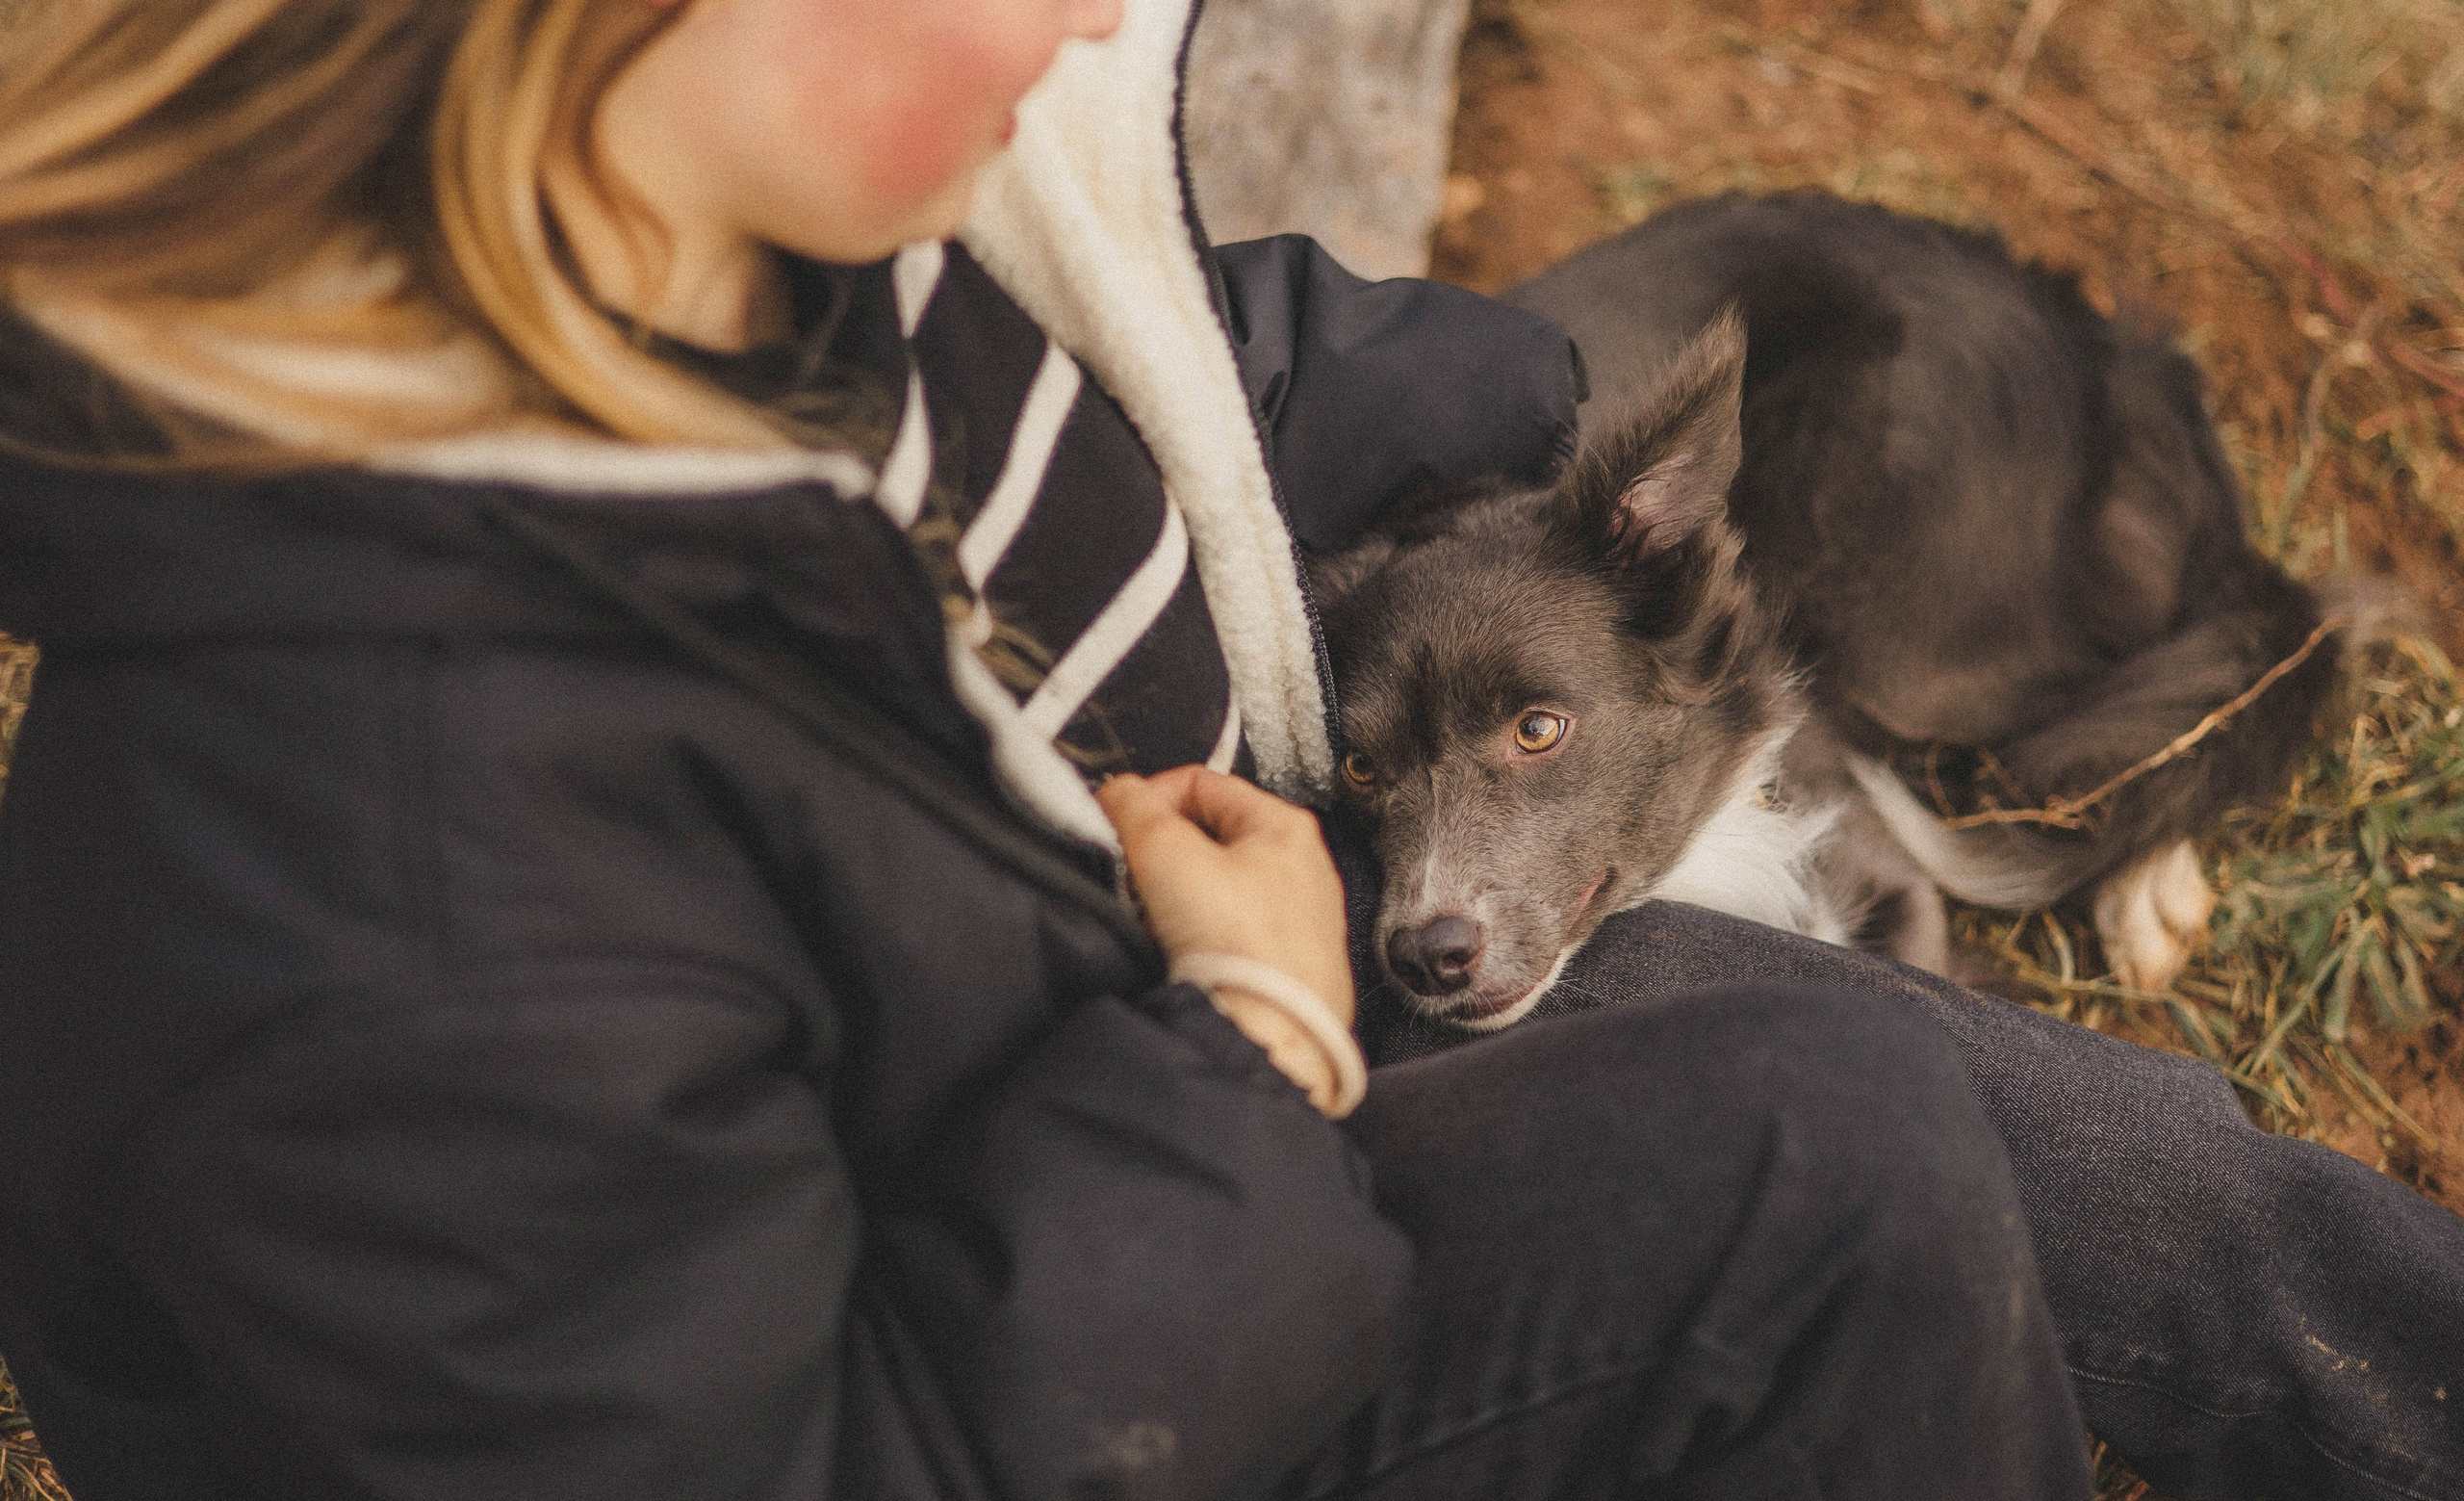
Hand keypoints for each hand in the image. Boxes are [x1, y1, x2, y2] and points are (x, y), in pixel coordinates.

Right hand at [1097, 768, 1356, 1099]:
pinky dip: (1199, 937)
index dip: (1149, 798)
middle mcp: (1302, 867)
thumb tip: (1118, 791)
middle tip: (1138, 880)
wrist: (1271, 1041)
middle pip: (1208, 835)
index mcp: (1285, 826)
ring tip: (1161, 925)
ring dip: (1176, 899)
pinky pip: (1229, 931)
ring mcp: (1299, 918)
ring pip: (1216, 886)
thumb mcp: (1167, 855)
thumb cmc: (1241, 951)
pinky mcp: (1288, 962)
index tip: (1119, 826)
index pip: (1200, 783)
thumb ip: (1134, 808)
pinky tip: (1186, 957)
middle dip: (1162, 855)